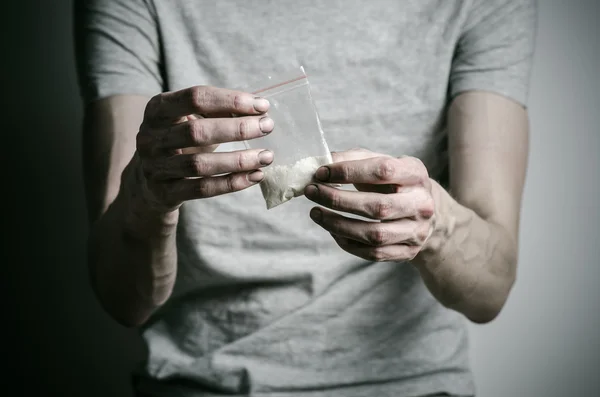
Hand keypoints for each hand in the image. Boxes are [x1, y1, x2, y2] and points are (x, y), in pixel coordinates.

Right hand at [132, 86, 274, 212]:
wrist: (148, 182)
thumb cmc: (180, 142)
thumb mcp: (190, 120)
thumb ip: (219, 111)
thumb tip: (259, 108)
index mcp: (157, 109)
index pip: (196, 98)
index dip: (231, 100)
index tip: (262, 106)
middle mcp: (151, 137)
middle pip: (197, 132)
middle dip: (237, 129)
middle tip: (267, 127)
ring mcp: (154, 167)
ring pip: (200, 164)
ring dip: (239, 160)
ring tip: (267, 156)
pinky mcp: (164, 193)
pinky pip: (202, 189)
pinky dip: (231, 183)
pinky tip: (255, 176)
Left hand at [304, 149, 434, 261]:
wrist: (423, 210)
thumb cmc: (394, 182)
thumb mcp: (381, 162)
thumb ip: (353, 159)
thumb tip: (320, 162)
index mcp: (416, 174)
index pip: (382, 171)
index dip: (348, 171)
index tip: (321, 172)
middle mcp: (421, 204)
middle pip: (378, 207)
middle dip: (338, 200)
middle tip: (312, 192)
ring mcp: (417, 231)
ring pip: (374, 235)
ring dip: (338, 225)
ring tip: (315, 213)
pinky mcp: (409, 252)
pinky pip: (374, 254)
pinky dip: (348, 243)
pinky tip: (333, 231)